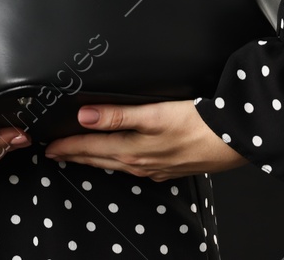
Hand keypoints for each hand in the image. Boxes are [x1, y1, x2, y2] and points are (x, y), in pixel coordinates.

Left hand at [40, 100, 249, 180]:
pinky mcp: (168, 167)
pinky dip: (118, 162)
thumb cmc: (198, 124)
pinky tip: (121, 159)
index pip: (90, 149)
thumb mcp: (154, 114)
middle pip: (99, 160)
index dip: (67, 147)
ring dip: (95, 160)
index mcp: (133, 151)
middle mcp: (140, 164)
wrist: (234, 140)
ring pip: (115, 165)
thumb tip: (84, 116)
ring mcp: (154, 168)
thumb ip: (117, 115)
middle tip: (56, 153)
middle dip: (76, 156)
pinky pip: (134, 168)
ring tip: (80, 156)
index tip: (49, 146)